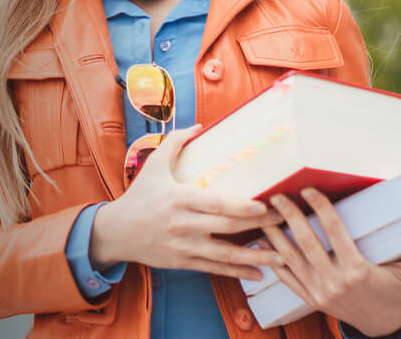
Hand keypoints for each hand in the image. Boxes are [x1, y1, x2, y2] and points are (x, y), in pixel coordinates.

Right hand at [90, 125, 284, 280]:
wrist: (116, 232)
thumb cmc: (139, 197)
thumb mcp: (154, 166)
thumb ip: (176, 143)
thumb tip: (200, 126)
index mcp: (179, 199)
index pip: (216, 204)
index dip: (242, 207)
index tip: (265, 205)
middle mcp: (183, 224)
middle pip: (227, 227)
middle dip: (258, 225)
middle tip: (284, 220)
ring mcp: (184, 246)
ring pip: (225, 254)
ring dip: (255, 256)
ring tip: (280, 255)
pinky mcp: (183, 262)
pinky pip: (215, 269)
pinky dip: (237, 272)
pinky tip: (258, 274)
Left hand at [261, 188, 400, 336]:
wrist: (379, 326)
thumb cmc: (392, 294)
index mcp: (358, 271)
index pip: (335, 232)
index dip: (321, 208)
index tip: (308, 190)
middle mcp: (335, 281)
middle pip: (306, 243)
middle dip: (290, 216)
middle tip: (277, 195)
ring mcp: (319, 291)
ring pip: (290, 258)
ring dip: (274, 235)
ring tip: (263, 214)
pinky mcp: (309, 298)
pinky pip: (286, 277)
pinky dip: (272, 259)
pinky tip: (261, 241)